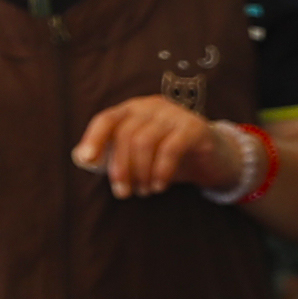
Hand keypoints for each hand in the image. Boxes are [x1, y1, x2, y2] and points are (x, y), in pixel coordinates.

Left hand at [73, 93, 257, 201]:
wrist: (216, 158)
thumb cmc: (169, 157)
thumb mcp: (139, 155)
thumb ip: (114, 153)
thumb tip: (81, 157)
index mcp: (133, 109)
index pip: (107, 119)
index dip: (94, 138)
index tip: (87, 160)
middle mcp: (152, 106)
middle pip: (125, 134)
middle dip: (120, 167)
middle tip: (123, 192)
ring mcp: (175, 114)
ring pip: (145, 142)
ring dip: (140, 172)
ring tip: (143, 191)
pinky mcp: (195, 128)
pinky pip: (170, 149)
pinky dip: (160, 171)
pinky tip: (159, 186)